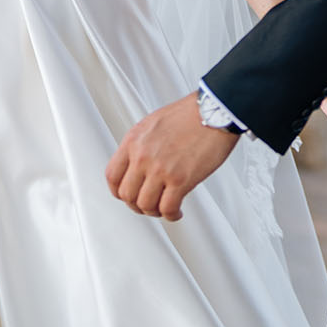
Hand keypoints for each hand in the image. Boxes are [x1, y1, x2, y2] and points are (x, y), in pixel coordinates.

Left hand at [105, 95, 239, 221]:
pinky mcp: (180, 179)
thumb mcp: (153, 123)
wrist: (215, 112)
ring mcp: (160, 169)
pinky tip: (177, 211)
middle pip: (127, 195)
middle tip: (148, 205)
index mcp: (134, 141)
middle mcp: (143, 156)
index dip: (119, 191)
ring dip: (154, 212)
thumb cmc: (190, 115)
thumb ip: (141, 145)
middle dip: (137, 205)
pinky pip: (167, 208)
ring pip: (146, 205)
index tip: (127, 195)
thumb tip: (138, 164)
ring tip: (164, 209)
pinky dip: (171, 215)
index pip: (112, 176)